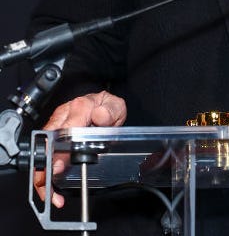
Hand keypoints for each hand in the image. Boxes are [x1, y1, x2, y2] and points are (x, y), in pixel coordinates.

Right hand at [34, 91, 126, 207]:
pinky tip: (53, 189)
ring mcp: (56, 127)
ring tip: (51, 195)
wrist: (103, 104)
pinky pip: (45, 157)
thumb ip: (110, 111)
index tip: (58, 167)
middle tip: (50, 189)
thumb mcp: (115, 106)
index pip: (64, 132)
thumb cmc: (108, 106)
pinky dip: (47, 175)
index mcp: (79, 109)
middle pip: (46, 146)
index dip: (58, 151)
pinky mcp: (53, 137)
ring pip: (42, 155)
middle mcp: (63, 117)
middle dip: (44, 170)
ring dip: (43, 177)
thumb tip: (100, 116)